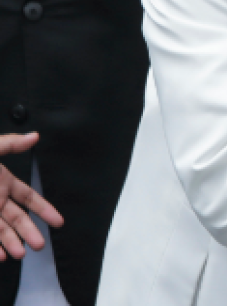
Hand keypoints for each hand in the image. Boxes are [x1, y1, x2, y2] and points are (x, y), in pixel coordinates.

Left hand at [0, 133, 62, 259]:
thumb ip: (9, 144)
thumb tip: (33, 136)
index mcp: (3, 183)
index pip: (29, 198)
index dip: (44, 209)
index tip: (58, 221)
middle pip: (17, 219)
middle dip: (29, 232)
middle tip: (38, 245)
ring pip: (1, 231)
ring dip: (10, 243)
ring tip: (18, 254)